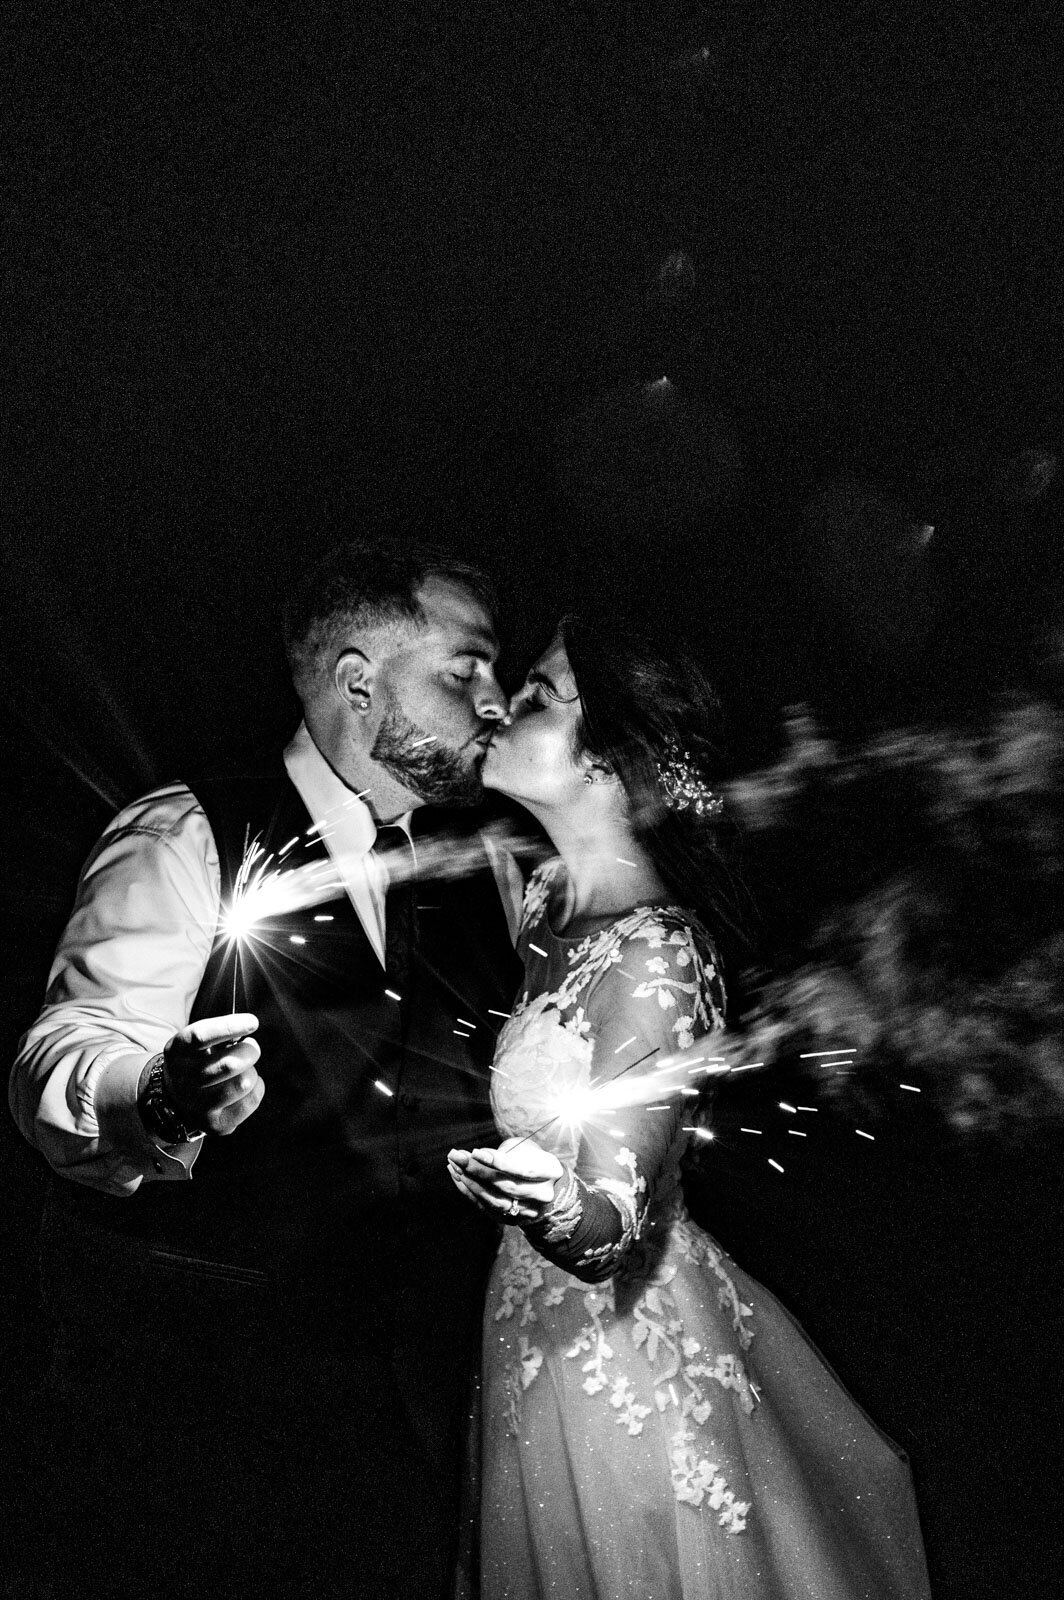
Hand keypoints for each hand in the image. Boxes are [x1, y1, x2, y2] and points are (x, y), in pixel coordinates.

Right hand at [161, 1013, 263, 1135]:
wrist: (178, 1101)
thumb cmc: (197, 1062)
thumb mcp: (196, 1044)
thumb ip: (218, 1034)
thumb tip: (247, 1028)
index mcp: (176, 1052)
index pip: (200, 1036)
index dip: (229, 1027)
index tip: (253, 1022)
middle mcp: (183, 1081)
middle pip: (228, 1064)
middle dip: (250, 1051)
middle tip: (251, 1048)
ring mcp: (197, 1107)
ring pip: (243, 1083)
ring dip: (252, 1071)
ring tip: (245, 1069)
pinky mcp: (215, 1125)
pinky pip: (251, 1100)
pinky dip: (257, 1088)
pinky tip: (246, 1086)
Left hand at [447, 1136, 563, 1223]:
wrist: (547, 1187)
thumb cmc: (532, 1160)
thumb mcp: (524, 1148)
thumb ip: (504, 1152)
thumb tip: (477, 1157)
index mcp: (550, 1170)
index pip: (522, 1169)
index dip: (497, 1162)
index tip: (475, 1152)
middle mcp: (542, 1194)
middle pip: (506, 1186)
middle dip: (478, 1171)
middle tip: (457, 1157)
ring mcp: (529, 1211)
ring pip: (495, 1201)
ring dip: (471, 1183)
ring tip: (453, 1166)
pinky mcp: (514, 1220)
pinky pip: (488, 1209)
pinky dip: (470, 1194)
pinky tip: (458, 1178)